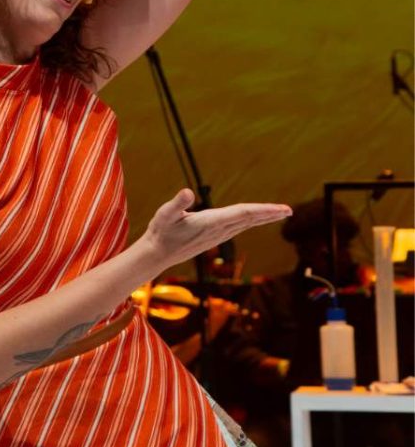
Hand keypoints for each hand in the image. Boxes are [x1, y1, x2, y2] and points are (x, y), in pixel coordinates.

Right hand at [143, 188, 291, 269]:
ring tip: (278, 212)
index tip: (280, 209)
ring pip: (246, 223)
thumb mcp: (165, 214)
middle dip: (269, 214)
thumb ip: (177, 203)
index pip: (243, 213)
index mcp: (212, 222)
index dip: (263, 210)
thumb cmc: (161, 231)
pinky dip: (251, 220)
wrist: (158, 254)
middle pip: (249, 219)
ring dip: (262, 217)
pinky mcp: (214, 236)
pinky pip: (238, 226)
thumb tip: (187, 192)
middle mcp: (219, 230)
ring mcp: (218, 234)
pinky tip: (255, 218)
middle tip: (289, 210)